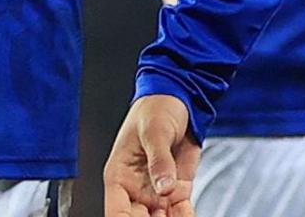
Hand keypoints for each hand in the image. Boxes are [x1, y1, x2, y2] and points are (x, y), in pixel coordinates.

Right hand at [103, 94, 199, 216]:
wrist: (181, 99)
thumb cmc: (156, 108)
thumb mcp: (155, 131)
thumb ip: (159, 161)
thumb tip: (164, 188)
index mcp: (119, 175)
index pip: (116, 211)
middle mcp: (135, 188)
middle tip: (163, 215)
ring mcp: (157, 190)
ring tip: (179, 214)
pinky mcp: (177, 188)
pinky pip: (179, 210)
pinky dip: (184, 215)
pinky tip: (188, 214)